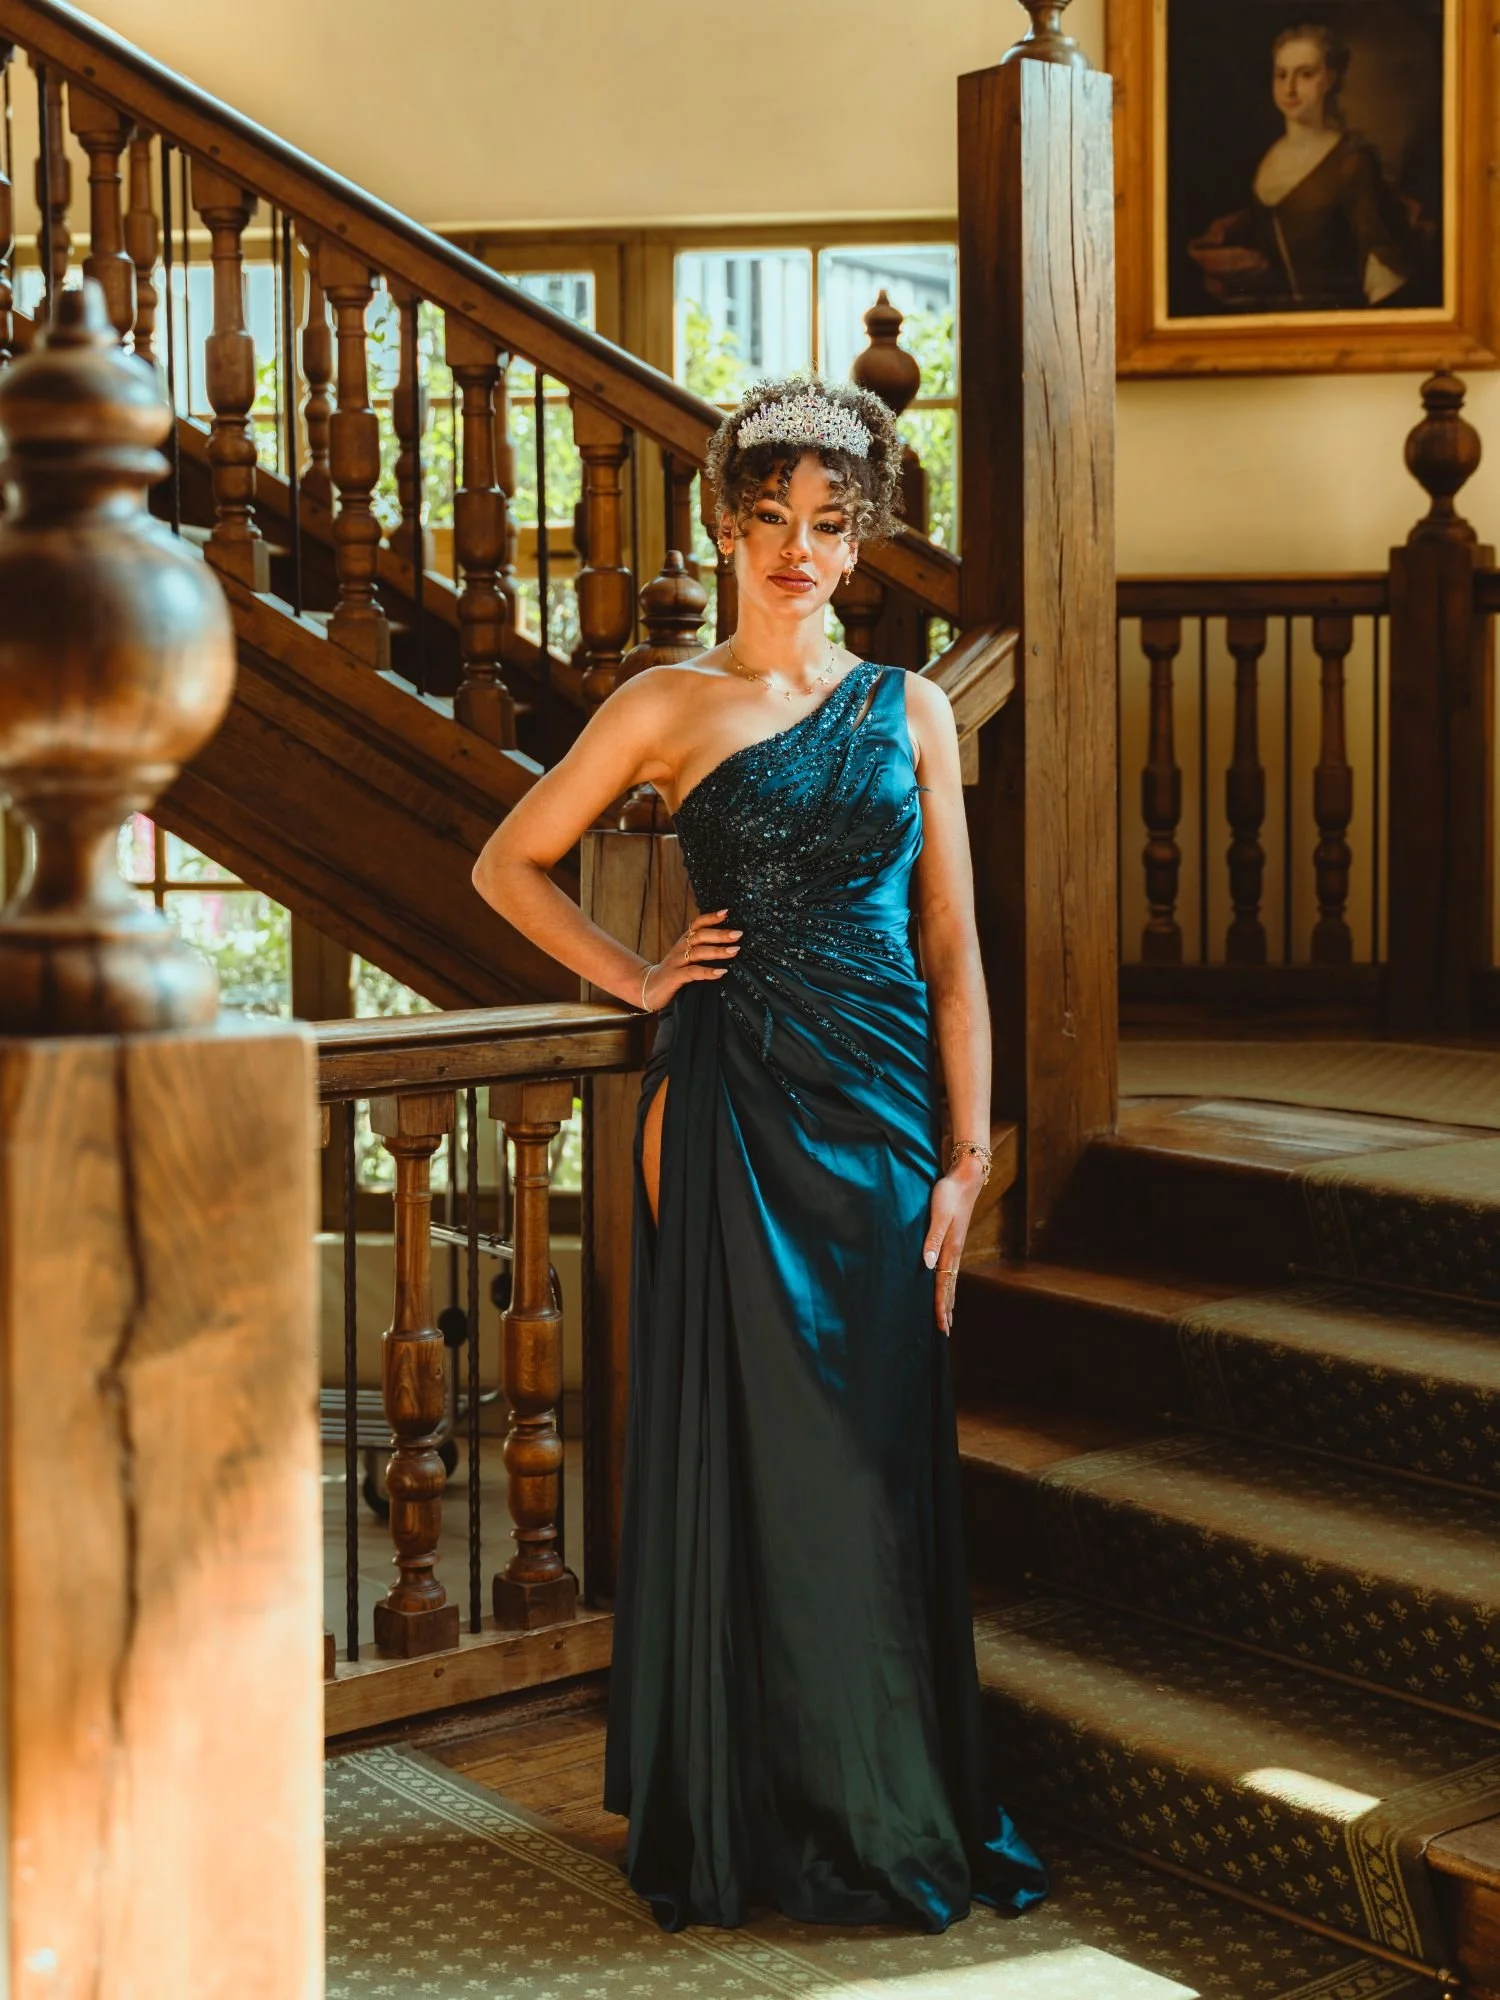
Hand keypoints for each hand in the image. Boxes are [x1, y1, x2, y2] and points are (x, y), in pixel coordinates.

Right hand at [640, 908, 741, 1010]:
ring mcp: (676, 962)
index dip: (710, 917)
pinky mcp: (674, 977)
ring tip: (735, 950)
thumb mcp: (686, 958)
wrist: (648, 988)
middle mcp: (679, 949)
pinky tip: (721, 972)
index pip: (696, 925)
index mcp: (683, 942)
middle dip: (720, 934)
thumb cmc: (673, 973)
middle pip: (700, 936)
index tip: (727, 913)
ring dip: (718, 951)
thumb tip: (728, 946)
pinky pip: (692, 972)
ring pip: (698, 952)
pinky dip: (707, 972)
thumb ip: (701, 951)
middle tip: (738, 934)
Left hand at [922, 1158, 984, 1336]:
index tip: (941, 1326)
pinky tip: (948, 1284)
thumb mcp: (938, 1215)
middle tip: (945, 1332)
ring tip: (948, 1317)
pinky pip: (951, 1269)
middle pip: (951, 1288)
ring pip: (952, 1280)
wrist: (966, 1178)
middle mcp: (955, 1252)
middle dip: (947, 1310)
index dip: (941, 1306)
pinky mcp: (954, 1239)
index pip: (944, 1285)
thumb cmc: (949, 1194)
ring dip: (950, 1300)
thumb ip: (932, 1240)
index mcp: (950, 1249)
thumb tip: (928, 1266)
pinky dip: (950, 1284)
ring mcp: (955, 1246)